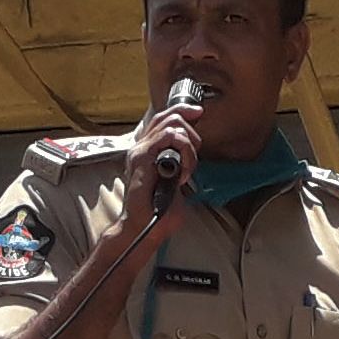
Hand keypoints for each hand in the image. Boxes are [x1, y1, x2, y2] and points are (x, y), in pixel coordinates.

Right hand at [124, 96, 206, 222]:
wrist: (143, 228)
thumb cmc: (158, 211)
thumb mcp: (175, 182)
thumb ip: (180, 164)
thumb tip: (192, 152)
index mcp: (147, 151)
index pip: (163, 118)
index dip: (183, 111)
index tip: (199, 113)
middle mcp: (141, 147)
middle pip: (168, 116)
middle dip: (191, 133)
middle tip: (192, 159)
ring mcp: (139, 150)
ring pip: (172, 125)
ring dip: (189, 147)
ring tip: (187, 170)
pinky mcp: (141, 157)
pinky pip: (169, 137)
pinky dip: (184, 152)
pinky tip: (183, 171)